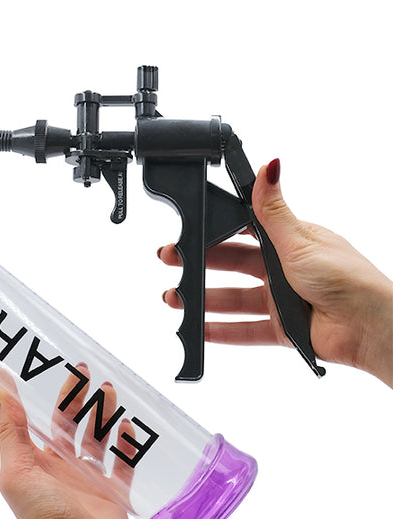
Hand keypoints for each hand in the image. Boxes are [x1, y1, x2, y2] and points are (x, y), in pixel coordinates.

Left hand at [0, 368, 289, 518]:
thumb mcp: (18, 468)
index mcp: (33, 461)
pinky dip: (127, 443)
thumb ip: (9, 427)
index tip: (42, 363)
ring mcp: (87, 479)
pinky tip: (129, 425)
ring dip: (102, 413)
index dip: (36, 393)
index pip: (32, 419)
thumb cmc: (44, 517)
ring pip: (96, 437)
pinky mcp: (114, 492)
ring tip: (108, 390)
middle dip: (74, 396)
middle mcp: (58, 468)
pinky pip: (123, 462)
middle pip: (68, 422)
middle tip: (84, 368)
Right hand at [158, 159, 392, 386]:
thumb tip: (268, 166)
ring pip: (233, 299)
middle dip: (201, 264)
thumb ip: (273, 209)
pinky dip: (222, 331)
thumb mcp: (299, 239)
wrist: (366, 324)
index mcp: (290, 241)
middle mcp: (283, 269)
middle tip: (173, 261)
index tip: (191, 230)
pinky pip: (244, 330)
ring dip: (204, 300)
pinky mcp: (281, 330)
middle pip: (232, 265)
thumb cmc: (345, 277)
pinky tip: (200, 330)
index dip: (216, 230)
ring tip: (177, 299)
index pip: (244, 231)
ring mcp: (280, 300)